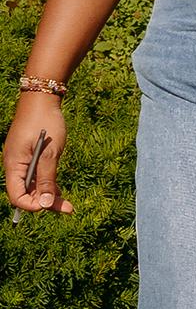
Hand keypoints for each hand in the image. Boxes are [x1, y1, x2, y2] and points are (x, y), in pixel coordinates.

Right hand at [3, 95, 72, 216]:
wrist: (43, 99)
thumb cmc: (45, 123)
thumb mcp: (50, 153)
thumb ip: (47, 178)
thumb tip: (45, 204)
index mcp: (14, 165)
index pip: (17, 196)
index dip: (32, 205)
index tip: (50, 207)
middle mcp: (15, 166)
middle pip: (27, 193)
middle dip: (45, 203)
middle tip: (69, 209)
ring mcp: (23, 161)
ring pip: (34, 186)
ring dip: (49, 195)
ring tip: (68, 205)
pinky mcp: (30, 157)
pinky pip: (37, 176)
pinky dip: (48, 183)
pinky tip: (60, 192)